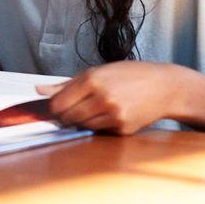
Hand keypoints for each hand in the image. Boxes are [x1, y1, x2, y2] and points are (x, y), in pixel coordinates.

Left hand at [36, 61, 186, 134]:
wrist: (166, 87)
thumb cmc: (131, 76)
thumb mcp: (99, 72)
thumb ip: (66, 84)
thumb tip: (38, 90)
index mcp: (93, 79)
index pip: (58, 103)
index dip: (55, 107)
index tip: (59, 106)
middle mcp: (102, 97)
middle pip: (67, 117)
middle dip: (67, 116)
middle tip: (79, 107)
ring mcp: (113, 114)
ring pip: (82, 126)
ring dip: (84, 121)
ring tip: (99, 108)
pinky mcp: (123, 129)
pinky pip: (99, 132)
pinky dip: (100, 126)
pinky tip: (113, 114)